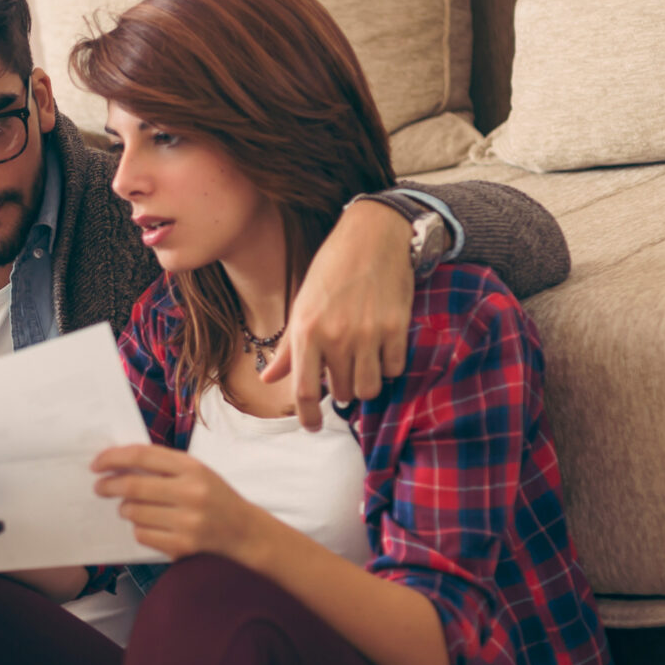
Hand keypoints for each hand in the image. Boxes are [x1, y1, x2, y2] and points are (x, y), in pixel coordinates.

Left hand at [92, 445, 270, 562]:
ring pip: (134, 513)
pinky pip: (142, 535)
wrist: (245, 531)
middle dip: (108, 486)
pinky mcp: (182, 546)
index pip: (142, 456)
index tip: (97, 463)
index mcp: (193, 467)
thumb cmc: (214, 497)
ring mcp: (187, 522)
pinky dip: (139, 529)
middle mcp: (191, 493)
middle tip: (100, 488)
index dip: (113, 458)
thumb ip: (162, 465)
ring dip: (125, 510)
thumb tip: (117, 463)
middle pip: (132, 487)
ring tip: (132, 508)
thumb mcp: (196, 471)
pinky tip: (150, 525)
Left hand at [270, 198, 412, 428]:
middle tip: (342, 371)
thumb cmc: (332, 270)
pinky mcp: (396, 327)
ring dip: (364, 384)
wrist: (373, 237)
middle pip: (341, 392)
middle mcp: (336, 336)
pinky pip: (394, 368)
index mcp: (306, 330)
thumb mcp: (302, 304)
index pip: (303, 390)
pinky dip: (389, 366)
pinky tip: (382, 349)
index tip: (313, 427)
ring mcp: (368, 333)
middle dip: (340, 389)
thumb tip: (268, 379)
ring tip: (361, 366)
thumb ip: (289, 347)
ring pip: (369, 388)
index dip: (307, 416)